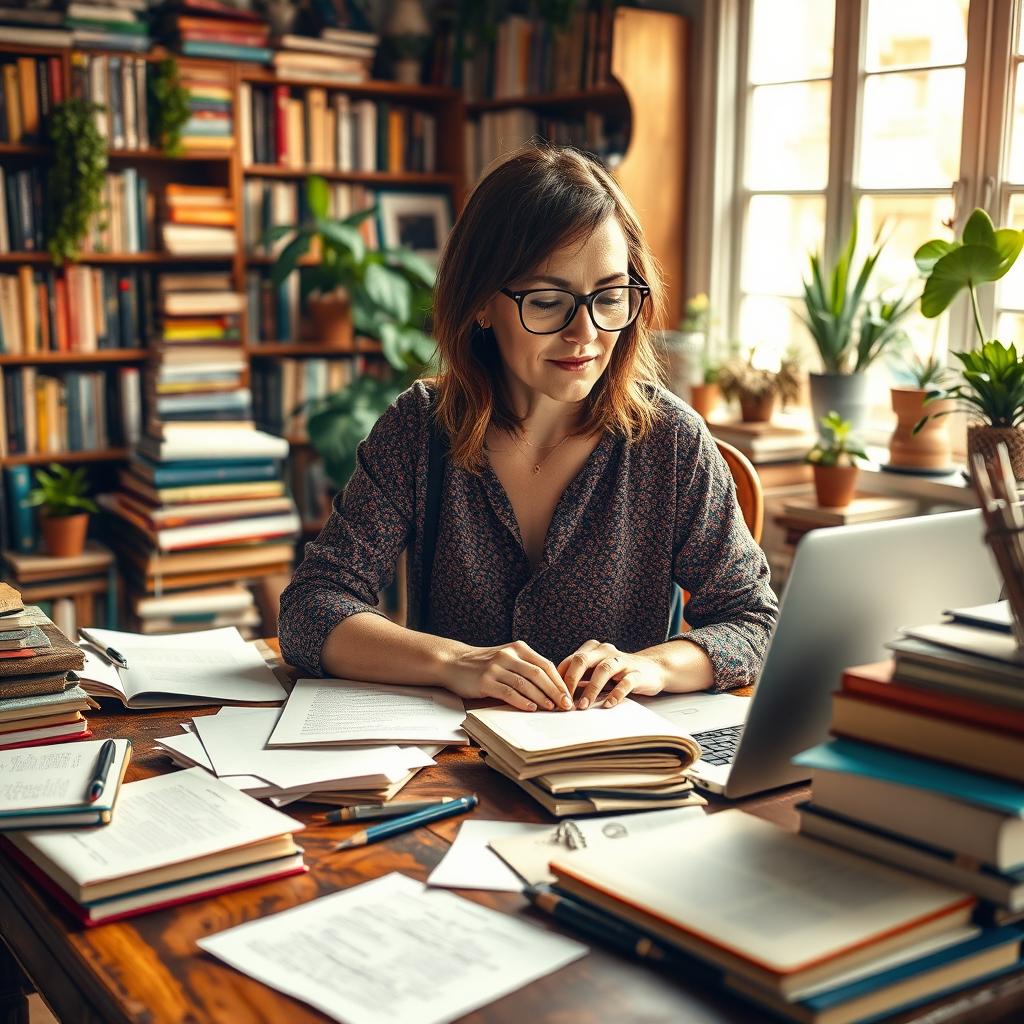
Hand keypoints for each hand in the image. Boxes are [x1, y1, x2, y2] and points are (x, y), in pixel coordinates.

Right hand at [442, 640, 573, 711]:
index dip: (559, 681)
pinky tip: (531, 708)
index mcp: (518, 648)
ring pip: (525, 684)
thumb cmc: (484, 664)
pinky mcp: (485, 681)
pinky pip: (508, 692)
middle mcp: (508, 655)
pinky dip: (522, 701)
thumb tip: (552, 687)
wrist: (454, 662)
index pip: (545, 665)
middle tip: (566, 705)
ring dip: (541, 697)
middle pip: (538, 674)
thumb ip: (526, 667)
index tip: (569, 695)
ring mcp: (496, 668)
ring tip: (552, 708)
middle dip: (555, 691)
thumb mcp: (507, 658)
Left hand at [557, 640, 666, 708]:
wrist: (652, 669)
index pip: (570, 660)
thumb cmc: (617, 672)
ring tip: (583, 706)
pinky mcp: (637, 673)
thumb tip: (555, 693)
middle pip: (583, 660)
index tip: (553, 696)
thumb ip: (579, 677)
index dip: (559, 678)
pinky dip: (616, 694)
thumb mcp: (596, 671)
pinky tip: (607, 704)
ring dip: (591, 688)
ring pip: (603, 670)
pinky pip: (625, 682)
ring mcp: (622, 661)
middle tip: (564, 700)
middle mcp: (605, 651)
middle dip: (571, 680)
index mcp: (592, 649)